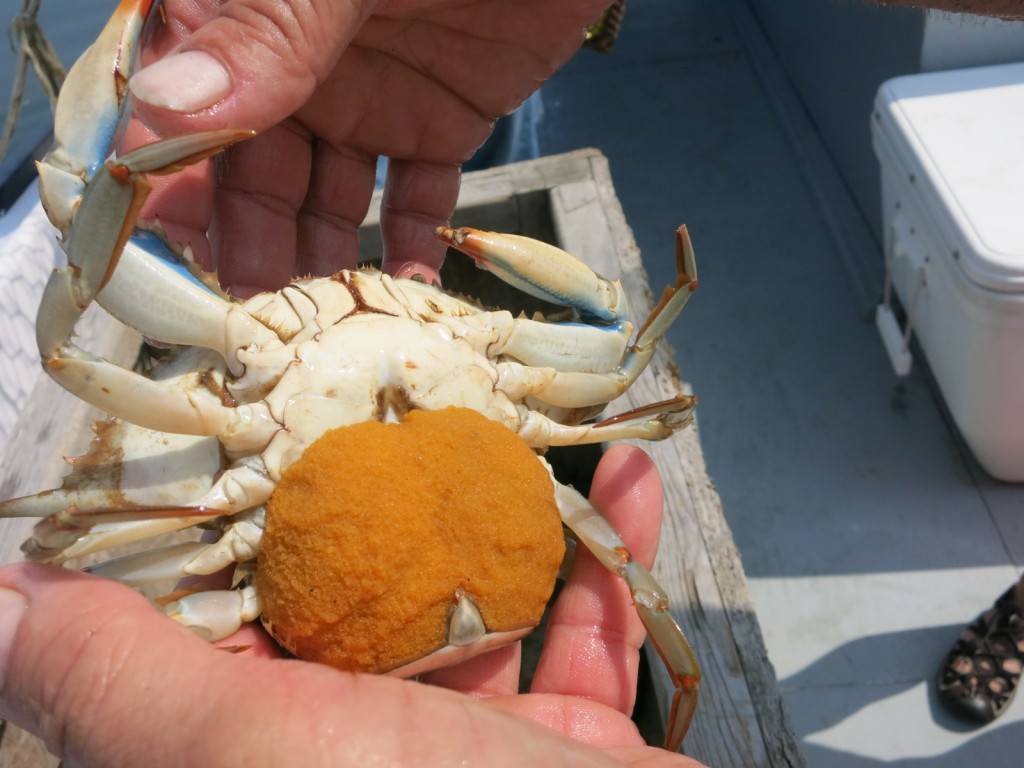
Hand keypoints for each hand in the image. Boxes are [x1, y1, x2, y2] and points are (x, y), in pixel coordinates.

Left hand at [0, 445, 705, 766]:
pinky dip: (612, 558)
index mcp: (265, 744)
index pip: (232, 602)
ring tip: (532, 414)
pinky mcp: (571, 746)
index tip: (271, 397)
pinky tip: (627, 479)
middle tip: (417, 387)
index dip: (244, 498)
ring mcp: (472, 747)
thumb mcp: (247, 753)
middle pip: (367, 582)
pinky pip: (591, 632)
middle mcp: (359, 747)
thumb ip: (122, 681)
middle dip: (400, 484)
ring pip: (486, 594)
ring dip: (520, 503)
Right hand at [125, 0, 609, 295]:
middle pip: (252, 176)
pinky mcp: (440, 123)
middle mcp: (294, 68)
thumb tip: (164, 109)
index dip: (171, 184)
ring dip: (323, 260)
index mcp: (244, 19)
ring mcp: (367, 100)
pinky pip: (415, 199)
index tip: (173, 255)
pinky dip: (410, 246)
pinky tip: (405, 291)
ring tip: (326, 324)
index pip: (183, 111)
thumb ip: (266, 35)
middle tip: (257, 320)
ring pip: (328, 201)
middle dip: (250, 247)